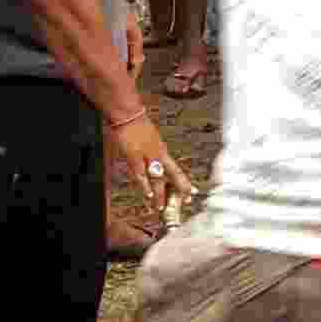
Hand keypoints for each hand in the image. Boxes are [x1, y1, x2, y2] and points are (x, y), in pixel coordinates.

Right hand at [111, 110, 187, 230]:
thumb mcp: (151, 140)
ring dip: (159, 194)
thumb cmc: (138, 126)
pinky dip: (144, 185)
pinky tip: (148, 194)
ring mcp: (147, 155)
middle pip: (173, 174)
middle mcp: (158, 153)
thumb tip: (157, 165)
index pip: (176, 169)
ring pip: (157, 177)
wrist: (128, 114)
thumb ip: (154, 153)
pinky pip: (140, 173)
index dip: (184, 182)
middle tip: (187, 200)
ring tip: (162, 207)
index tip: (192, 192)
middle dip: (180, 188)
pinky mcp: (134, 155)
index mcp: (162, 150)